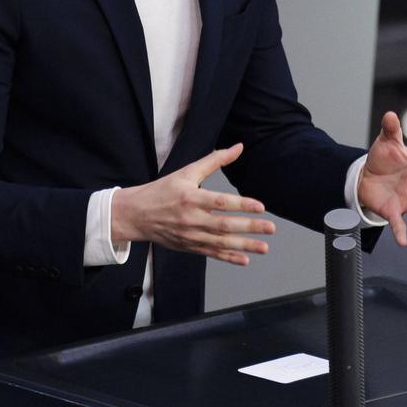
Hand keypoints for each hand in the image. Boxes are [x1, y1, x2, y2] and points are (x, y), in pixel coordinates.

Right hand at [110, 143, 274, 266]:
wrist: (136, 215)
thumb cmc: (163, 191)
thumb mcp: (186, 172)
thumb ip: (214, 160)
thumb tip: (238, 147)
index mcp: (191, 198)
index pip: (220, 202)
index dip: (241, 205)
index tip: (260, 207)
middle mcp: (191, 218)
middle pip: (224, 225)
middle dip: (249, 227)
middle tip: (270, 228)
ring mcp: (190, 235)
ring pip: (221, 242)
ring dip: (244, 246)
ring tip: (264, 247)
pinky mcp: (189, 246)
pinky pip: (212, 253)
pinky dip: (229, 257)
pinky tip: (245, 259)